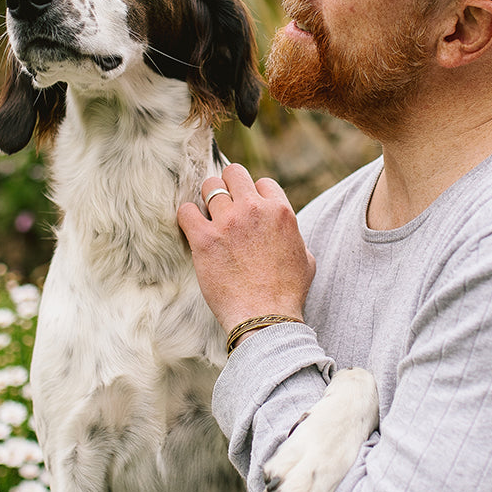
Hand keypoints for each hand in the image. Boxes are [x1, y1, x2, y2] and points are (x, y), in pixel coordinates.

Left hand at [177, 163, 315, 333]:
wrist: (265, 318)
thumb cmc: (287, 294)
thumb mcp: (306, 259)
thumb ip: (295, 237)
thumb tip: (288, 233)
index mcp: (281, 211)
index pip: (262, 182)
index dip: (254, 196)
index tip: (248, 211)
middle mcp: (254, 210)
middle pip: (234, 173)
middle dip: (228, 186)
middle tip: (224, 206)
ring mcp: (228, 222)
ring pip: (209, 186)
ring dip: (207, 200)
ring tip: (207, 216)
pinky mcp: (204, 239)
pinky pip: (186, 210)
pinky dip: (187, 216)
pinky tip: (192, 227)